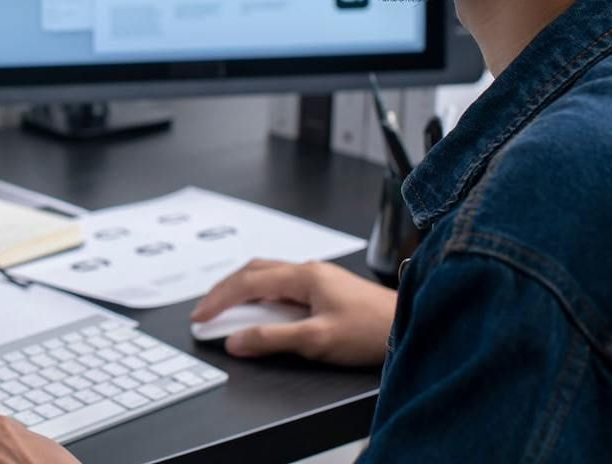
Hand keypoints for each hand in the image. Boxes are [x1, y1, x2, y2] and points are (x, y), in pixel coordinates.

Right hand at [190, 258, 396, 366]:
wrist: (410, 325)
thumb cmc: (371, 330)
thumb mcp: (316, 340)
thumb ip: (271, 339)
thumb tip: (236, 340)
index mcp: (303, 276)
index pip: (247, 283)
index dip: (219, 299)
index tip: (201, 316)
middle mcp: (308, 271)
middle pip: (253, 272)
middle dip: (225, 289)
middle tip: (206, 309)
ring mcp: (318, 278)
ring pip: (268, 276)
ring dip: (242, 290)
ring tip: (227, 309)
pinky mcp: (326, 289)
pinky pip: (283, 285)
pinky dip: (262, 295)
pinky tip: (262, 310)